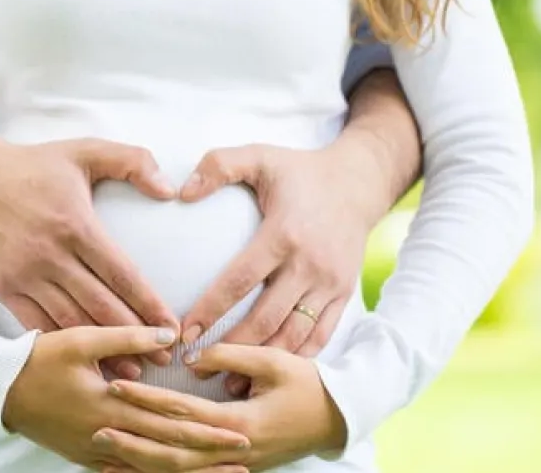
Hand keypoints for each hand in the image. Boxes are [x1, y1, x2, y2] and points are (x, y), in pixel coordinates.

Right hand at [0, 136, 181, 376]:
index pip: (121, 274)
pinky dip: (64, 345)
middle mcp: (50, 254)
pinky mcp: (5, 288)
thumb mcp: (86, 149)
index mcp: (75, 224)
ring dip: (103, 349)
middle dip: (135, 336)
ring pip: (71, 321)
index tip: (172, 327)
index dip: (149, 304)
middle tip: (163, 356)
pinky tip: (86, 361)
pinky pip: (39, 324)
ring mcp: (25, 275)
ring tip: (132, 369)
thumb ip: (133, 161)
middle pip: (100, 306)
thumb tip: (169, 188)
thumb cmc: (36, 166)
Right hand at [2, 326, 251, 470]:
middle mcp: (108, 435)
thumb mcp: (82, 340)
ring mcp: (98, 452)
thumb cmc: (40, 359)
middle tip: (244, 455)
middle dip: (209, 456)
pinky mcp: (87, 458)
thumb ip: (127, 336)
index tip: (240, 430)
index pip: (170, 421)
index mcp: (112, 405)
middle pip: (168, 452)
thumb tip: (169, 334)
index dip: (208, 429)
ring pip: (151, 469)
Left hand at [97, 344, 345, 472]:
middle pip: (173, 454)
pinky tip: (138, 469)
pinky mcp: (236, 469)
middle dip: (133, 443)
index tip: (116, 387)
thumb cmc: (309, 384)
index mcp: (240, 423)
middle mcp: (233, 451)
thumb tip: (191, 355)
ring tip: (106, 456)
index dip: (147, 399)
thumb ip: (231, 355)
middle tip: (96, 429)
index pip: (182, 412)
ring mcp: (235, 466)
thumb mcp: (274, 360)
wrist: (340, 418)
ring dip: (142, 465)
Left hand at [178, 140, 388, 394]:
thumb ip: (219, 166)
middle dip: (230, 349)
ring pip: (294, 336)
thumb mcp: (259, 156)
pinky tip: (269, 376)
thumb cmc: (299, 171)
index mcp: (284, 234)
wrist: (359, 182)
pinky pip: (320, 336)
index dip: (211, 310)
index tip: (184, 334)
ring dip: (262, 364)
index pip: (240, 280)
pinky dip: (296, 360)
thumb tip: (180, 192)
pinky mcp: (344, 294)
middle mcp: (309, 264)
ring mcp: (330, 283)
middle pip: (266, 319)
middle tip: (196, 368)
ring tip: (228, 383)